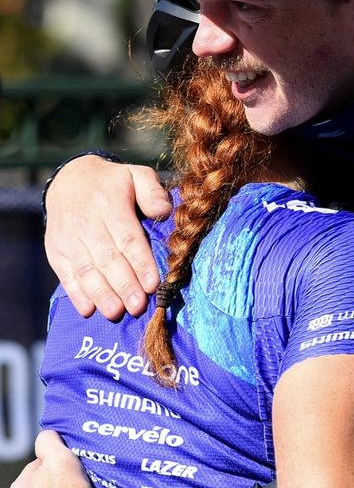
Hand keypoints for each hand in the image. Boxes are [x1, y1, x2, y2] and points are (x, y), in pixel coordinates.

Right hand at [44, 155, 171, 318]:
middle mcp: (86, 223)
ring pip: (86, 270)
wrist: (69, 180)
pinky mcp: (55, 250)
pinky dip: (76, 293)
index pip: (128, 238)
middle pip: (108, 259)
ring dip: (101, 294)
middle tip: (138, 306)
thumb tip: (164, 210)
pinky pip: (65, 274)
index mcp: (110, 205)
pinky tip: (88, 310)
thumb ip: (152, 191)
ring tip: (116, 312)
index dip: (140, 263)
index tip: (153, 285)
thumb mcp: (136, 175)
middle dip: (124, 285)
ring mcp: (68, 238)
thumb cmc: (114, 183)